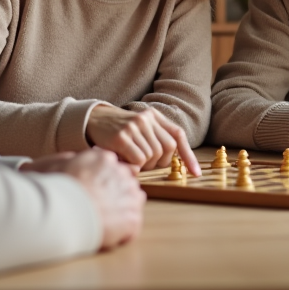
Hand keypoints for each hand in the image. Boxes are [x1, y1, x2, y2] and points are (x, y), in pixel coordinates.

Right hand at [22, 148, 143, 249]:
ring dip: (119, 215)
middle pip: (123, 185)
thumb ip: (60, 162)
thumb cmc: (51, 189)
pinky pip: (131, 229)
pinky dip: (120, 236)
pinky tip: (104, 238)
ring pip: (131, 205)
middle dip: (112, 197)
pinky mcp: (132, 219)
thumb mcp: (49, 166)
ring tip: (99, 224)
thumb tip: (47, 165)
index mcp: (103, 159)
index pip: (110, 168)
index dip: (100, 183)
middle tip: (93, 210)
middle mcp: (122, 174)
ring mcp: (129, 197)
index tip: (89, 193)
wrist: (60, 212)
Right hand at [86, 105, 200, 175]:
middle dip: (160, 162)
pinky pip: (139, 159)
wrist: (93, 120)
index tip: (195, 173)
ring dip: (145, 165)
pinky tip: (126, 161)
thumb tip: (176, 162)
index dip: (188, 155)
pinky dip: (135, 166)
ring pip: (153, 155)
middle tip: (147, 165)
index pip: (177, 135)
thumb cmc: (120, 130)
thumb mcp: (141, 129)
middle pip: (167, 148)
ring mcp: (134, 126)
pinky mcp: (122, 136)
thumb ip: (157, 139)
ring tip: (132, 161)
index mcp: (154, 116)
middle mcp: (146, 118)